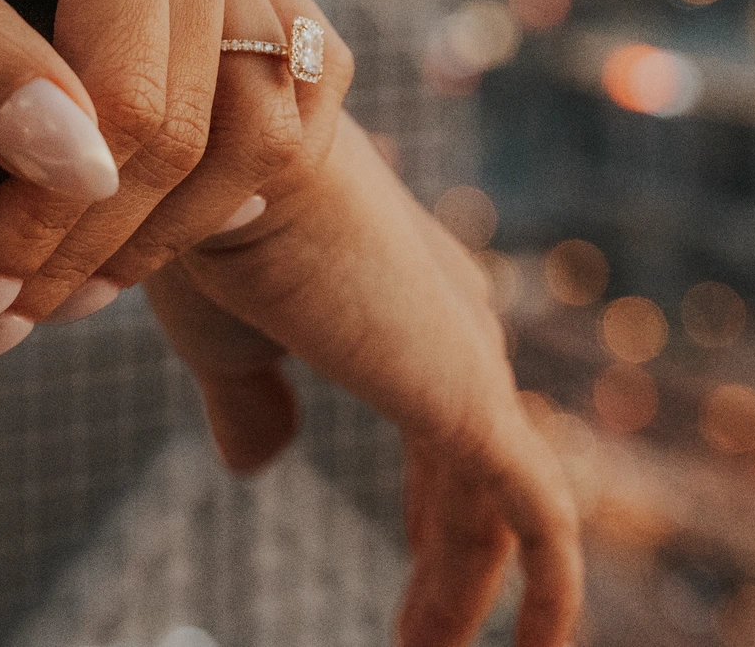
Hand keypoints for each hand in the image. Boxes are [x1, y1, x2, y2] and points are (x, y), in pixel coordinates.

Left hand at [0, 0, 352, 359]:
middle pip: (199, 121)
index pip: (129, 86)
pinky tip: (94, 255)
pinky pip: (267, 122)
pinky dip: (192, 209)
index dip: (51, 218)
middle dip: (93, 247)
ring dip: (153, 243)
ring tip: (40, 306)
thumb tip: (79, 166)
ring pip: (254, 136)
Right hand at [148, 117, 582, 646]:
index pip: (443, 421)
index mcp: (399, 297)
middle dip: (450, 560)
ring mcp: (470, 359)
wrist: (219, 155)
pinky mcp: (473, 400)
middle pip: (474, 472)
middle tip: (420, 635)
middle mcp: (452, 321)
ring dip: (466, 593)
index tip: (415, 565)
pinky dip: (548, 595)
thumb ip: (250, 401)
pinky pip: (536, 520)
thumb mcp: (222, 336)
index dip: (431, 505)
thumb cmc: (206, 224)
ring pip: (497, 508)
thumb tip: (258, 465)